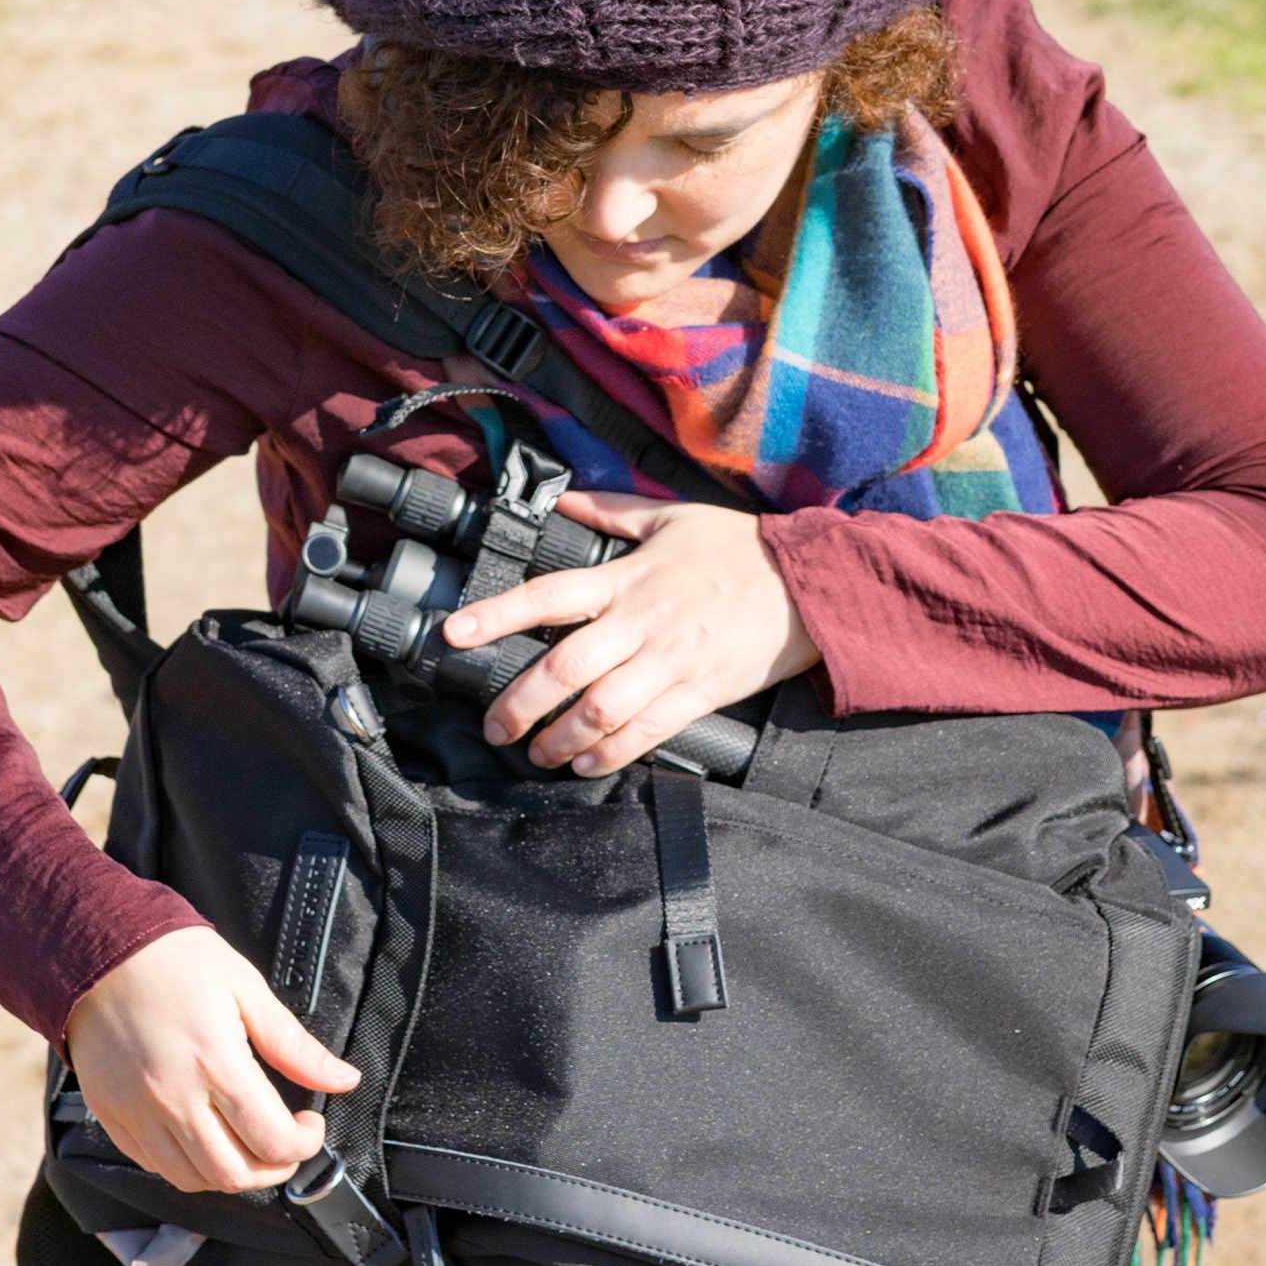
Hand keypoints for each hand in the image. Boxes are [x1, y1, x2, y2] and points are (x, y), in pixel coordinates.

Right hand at [63, 926, 359, 1193]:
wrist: (99, 950)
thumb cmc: (179, 962)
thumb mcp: (247, 990)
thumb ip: (296, 1045)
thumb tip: (345, 1080)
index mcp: (215, 1063)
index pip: (272, 1140)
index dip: (305, 1144)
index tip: (310, 1123)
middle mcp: (174, 1098)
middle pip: (234, 1174)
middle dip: (274, 1169)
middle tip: (286, 1140)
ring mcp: (137, 1113)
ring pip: (193, 1180)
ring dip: (233, 1173)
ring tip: (249, 1142)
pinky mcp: (111, 1117)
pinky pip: (154, 1166)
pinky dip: (189, 1167)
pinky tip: (207, 1137)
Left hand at [441, 490, 819, 775]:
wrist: (809, 584)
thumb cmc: (739, 549)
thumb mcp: (671, 517)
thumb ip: (610, 510)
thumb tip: (562, 501)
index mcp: (628, 578)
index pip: (549, 594)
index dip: (498, 614)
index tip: (456, 635)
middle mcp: (642, 623)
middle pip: (565, 669)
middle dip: (520, 704)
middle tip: (494, 726)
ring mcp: (670, 663)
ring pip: (600, 711)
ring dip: (559, 739)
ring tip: (534, 753)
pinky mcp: (699, 694)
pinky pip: (646, 733)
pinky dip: (610, 755)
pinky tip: (585, 765)